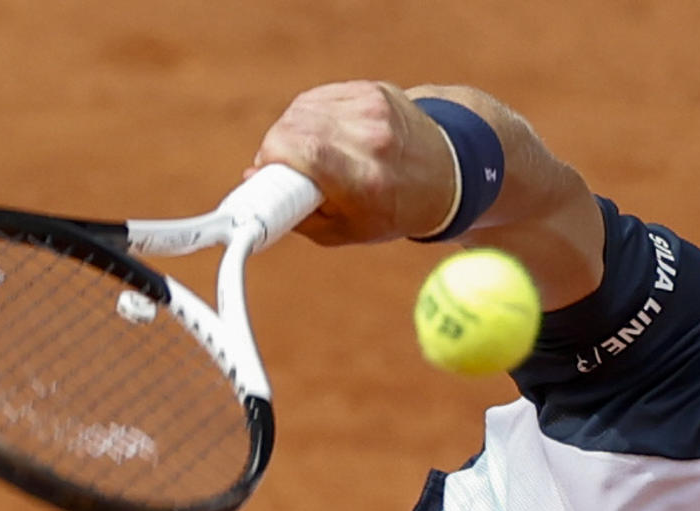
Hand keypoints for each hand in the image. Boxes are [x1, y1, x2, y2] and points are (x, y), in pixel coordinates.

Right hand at [249, 80, 455, 245]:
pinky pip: (317, 99)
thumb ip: (297, 214)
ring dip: (292, 133)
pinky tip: (327, 135)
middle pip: (292, 129)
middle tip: (285, 171)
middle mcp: (372, 140)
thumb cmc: (393, 210)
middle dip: (277, 150)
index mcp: (368, 181)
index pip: (301, 152)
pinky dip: (311, 118)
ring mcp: (374, 109)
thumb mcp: (346, 231)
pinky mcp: (371, 89)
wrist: (448, 174)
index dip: (272, 161)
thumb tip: (251, 179)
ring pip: (300, 112)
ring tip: (312, 156)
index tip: (265, 176)